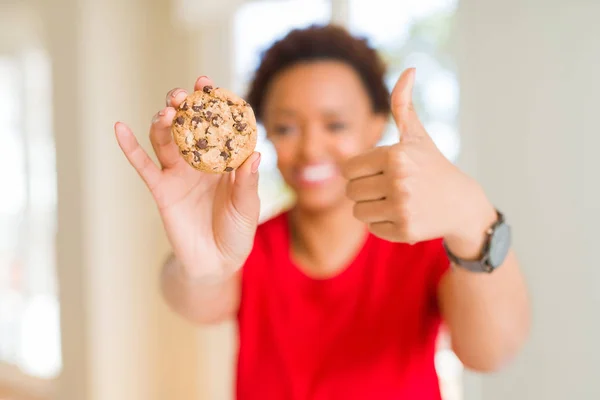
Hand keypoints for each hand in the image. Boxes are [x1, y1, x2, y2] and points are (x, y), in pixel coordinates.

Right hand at [115, 76, 260, 279]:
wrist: (216, 262)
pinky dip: (129, 147)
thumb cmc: (237, 231)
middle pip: (186, 125)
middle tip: (184, 94)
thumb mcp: (247, 207)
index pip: (217, 125)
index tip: (208, 84)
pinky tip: (120, 128)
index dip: (212, 104)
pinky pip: (142, 166)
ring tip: (168, 110)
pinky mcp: (161, 189)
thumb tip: (256, 154)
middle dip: (184, 106)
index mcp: (223, 159)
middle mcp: (199, 161)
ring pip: (165, 138)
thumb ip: (248, 182)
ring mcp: (178, 173)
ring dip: (163, 121)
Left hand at [343, 68, 492, 243]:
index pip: (348, 169)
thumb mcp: (417, 136)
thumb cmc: (432, 166)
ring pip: (358, 212)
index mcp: (396, 154)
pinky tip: (405, 215)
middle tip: (390, 188)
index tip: (381, 171)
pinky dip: (384, 225)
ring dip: (372, 209)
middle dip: (365, 191)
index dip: (361, 171)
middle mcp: (399, 180)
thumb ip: (403, 104)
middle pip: (350, 191)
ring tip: (397, 201)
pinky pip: (372, 229)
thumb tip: (408, 69)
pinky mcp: (405, 230)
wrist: (461, 204)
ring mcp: (403, 206)